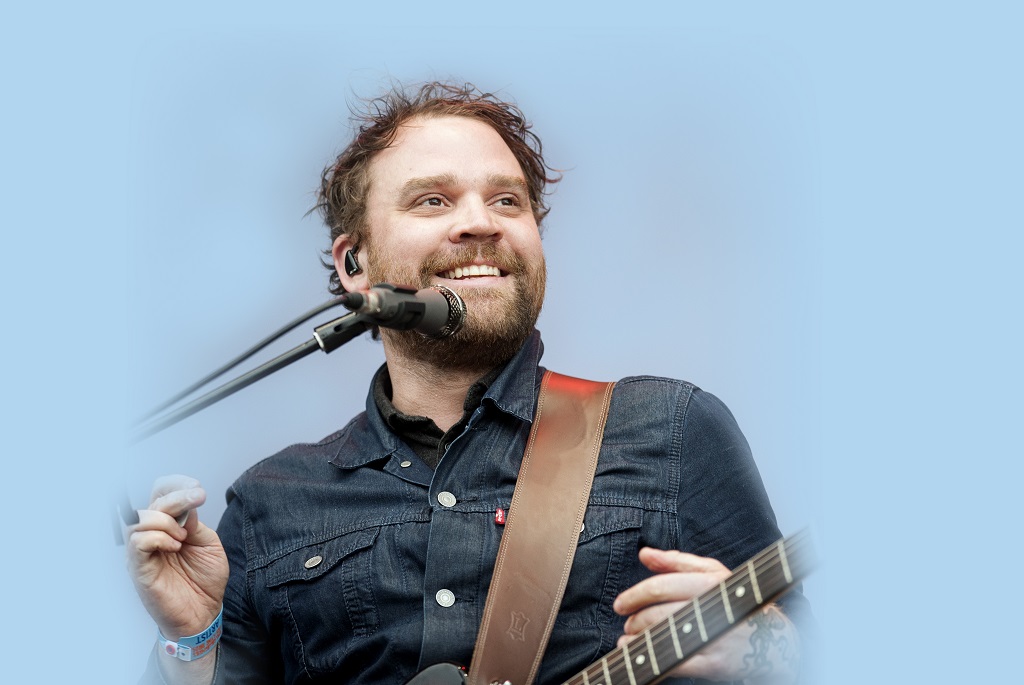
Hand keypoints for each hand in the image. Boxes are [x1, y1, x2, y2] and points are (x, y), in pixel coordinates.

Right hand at [127, 475, 229, 639]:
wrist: (204, 613)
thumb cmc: (205, 581)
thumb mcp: (208, 544)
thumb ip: (195, 524)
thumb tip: (186, 507)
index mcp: (168, 526)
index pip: (160, 494)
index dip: (175, 484)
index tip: (196, 487)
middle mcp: (152, 536)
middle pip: (152, 503)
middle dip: (177, 496)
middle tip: (199, 496)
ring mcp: (142, 552)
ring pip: (140, 519)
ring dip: (166, 520)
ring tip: (184, 537)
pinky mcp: (139, 568)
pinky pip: (138, 542)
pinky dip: (158, 537)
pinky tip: (175, 546)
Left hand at [614, 548, 798, 683]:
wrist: (773, 640)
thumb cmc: (735, 599)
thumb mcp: (712, 573)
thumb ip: (676, 562)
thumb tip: (644, 554)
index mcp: (711, 583)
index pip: (663, 586)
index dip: (636, 595)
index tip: (621, 603)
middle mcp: (713, 608)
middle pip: (660, 613)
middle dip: (636, 618)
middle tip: (627, 621)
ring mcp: (715, 637)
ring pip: (665, 636)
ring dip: (639, 637)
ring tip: (628, 636)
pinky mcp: (717, 663)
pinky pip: (677, 663)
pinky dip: (651, 658)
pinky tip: (637, 653)